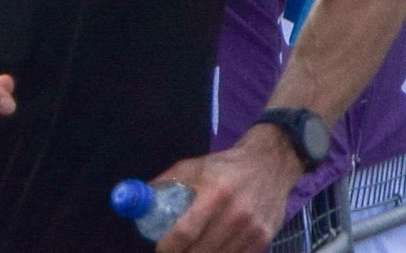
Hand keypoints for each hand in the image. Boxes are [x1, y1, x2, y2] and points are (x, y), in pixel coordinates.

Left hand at [148, 127, 307, 252]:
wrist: (273, 162)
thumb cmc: (225, 166)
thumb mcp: (193, 167)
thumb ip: (164, 184)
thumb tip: (132, 204)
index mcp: (216, 192)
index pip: (184, 232)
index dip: (167, 247)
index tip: (161, 248)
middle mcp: (237, 212)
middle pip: (199, 252)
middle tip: (177, 250)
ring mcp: (253, 227)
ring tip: (195, 247)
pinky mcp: (264, 237)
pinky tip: (214, 247)